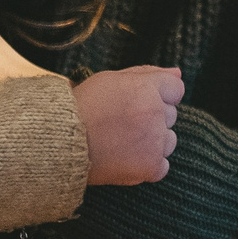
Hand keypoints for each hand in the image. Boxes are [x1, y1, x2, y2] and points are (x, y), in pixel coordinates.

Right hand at [75, 65, 183, 184]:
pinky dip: (148, 165)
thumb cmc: (82, 107)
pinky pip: (162, 166)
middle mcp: (155, 113)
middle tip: (121, 123)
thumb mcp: (111, 80)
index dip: (156, 95)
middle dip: (152, 118)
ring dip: (152, 142)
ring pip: (169, 140)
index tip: (135, 102)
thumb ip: (148, 73)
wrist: (59, 142)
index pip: (176, 89)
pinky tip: (125, 158)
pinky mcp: (150, 166)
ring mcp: (155, 141)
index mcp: (147, 88)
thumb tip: (179, 72)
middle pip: (170, 115)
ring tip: (121, 141)